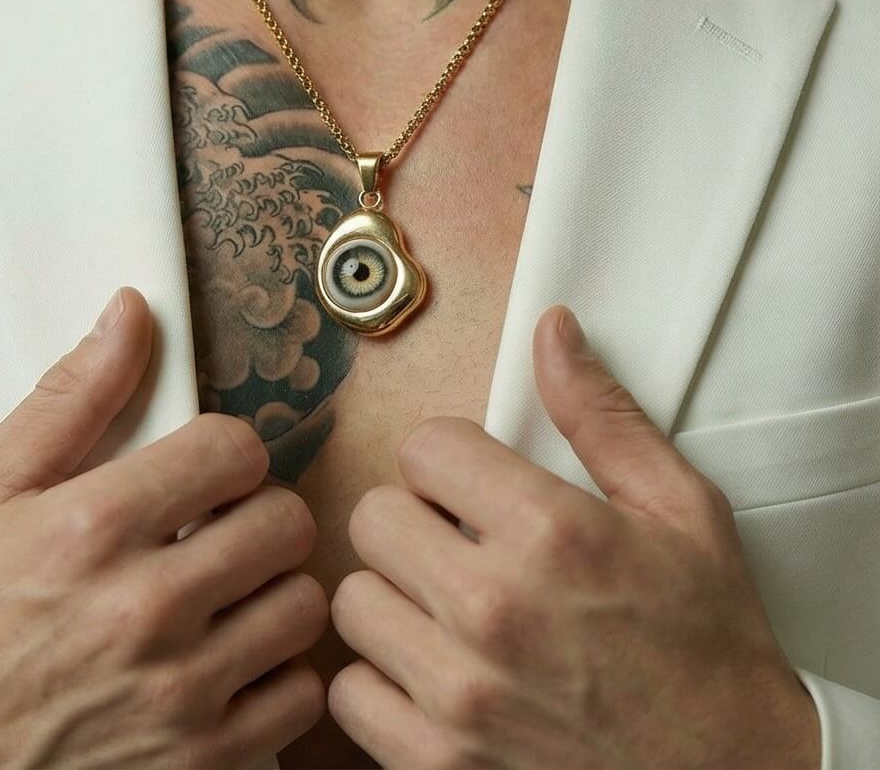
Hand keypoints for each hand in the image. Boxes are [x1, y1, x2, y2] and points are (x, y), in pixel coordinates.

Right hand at [0, 287, 326, 769]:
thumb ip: (73, 394)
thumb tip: (132, 315)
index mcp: (92, 528)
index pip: (236, 449)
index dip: (230, 450)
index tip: (211, 469)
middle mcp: (142, 610)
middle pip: (286, 521)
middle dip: (261, 512)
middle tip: (225, 527)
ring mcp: (176, 692)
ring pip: (303, 604)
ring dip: (274, 589)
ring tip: (229, 592)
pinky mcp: (199, 759)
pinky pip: (301, 694)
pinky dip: (279, 673)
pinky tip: (234, 657)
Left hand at [329, 305, 820, 768]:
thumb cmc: (708, 642)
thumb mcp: (681, 510)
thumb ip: (602, 414)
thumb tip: (551, 331)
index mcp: (551, 533)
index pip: (424, 447)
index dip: (448, 457)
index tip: (472, 483)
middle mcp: (493, 610)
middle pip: (373, 516)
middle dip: (412, 518)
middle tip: (457, 542)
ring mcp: (459, 694)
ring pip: (351, 601)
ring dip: (392, 596)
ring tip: (444, 607)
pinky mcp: (436, 763)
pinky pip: (350, 694)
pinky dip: (381, 680)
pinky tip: (432, 671)